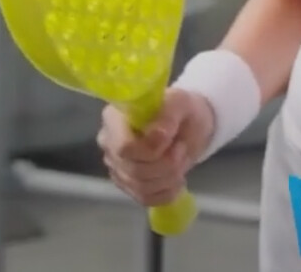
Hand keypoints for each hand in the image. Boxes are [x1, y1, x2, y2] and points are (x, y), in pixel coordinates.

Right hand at [97, 87, 215, 206]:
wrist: (191, 127)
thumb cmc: (182, 110)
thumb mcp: (181, 102)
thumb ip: (169, 115)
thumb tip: (159, 136)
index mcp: (115, 118)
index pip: (123, 147)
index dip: (149, 150)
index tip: (170, 139)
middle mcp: (110, 144)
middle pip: (134, 170)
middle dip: (166, 163)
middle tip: (181, 148)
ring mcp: (117, 167)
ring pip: (141, 187)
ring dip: (170, 176)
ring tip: (180, 158)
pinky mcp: (128, 185)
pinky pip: (145, 198)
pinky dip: (167, 192)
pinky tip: (177, 178)